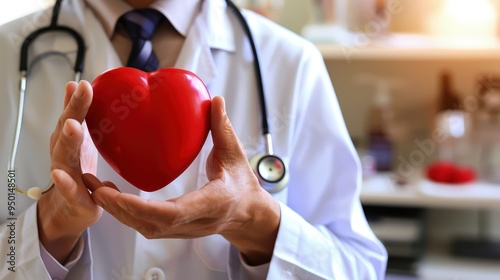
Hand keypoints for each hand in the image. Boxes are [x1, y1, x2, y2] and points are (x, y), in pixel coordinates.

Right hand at [37, 81, 102, 263]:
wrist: (69, 211)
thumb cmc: (78, 172)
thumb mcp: (80, 140)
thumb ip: (78, 116)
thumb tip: (76, 84)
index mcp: (70, 142)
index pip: (73, 117)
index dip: (77, 100)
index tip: (84, 83)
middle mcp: (64, 156)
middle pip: (66, 131)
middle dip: (73, 111)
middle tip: (80, 92)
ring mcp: (66, 176)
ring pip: (64, 156)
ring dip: (68, 140)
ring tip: (72, 126)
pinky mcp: (74, 198)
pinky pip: (69, 191)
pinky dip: (64, 183)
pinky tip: (59, 174)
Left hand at [84, 96, 280, 264]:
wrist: (247, 214)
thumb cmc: (243, 185)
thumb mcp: (236, 155)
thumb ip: (223, 128)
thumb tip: (215, 100)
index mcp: (212, 203)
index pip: (173, 213)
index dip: (141, 206)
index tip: (115, 193)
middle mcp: (194, 222)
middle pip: (150, 224)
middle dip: (118, 208)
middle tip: (94, 186)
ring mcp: (183, 229)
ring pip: (143, 228)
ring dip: (117, 211)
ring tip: (94, 188)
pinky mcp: (175, 229)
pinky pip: (145, 225)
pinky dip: (125, 212)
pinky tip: (110, 195)